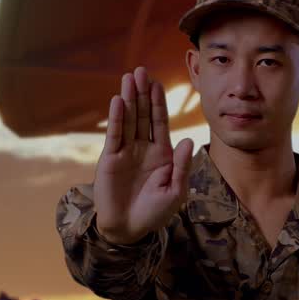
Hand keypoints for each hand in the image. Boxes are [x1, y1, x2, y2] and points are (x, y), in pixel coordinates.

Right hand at [92, 65, 193, 244]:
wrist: (129, 229)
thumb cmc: (155, 213)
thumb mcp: (176, 191)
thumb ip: (182, 166)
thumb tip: (187, 140)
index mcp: (163, 154)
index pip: (160, 122)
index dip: (158, 103)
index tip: (157, 83)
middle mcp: (144, 148)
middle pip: (143, 115)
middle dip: (142, 93)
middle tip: (141, 70)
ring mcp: (126, 152)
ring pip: (128, 120)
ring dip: (128, 99)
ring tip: (128, 78)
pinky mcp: (111, 159)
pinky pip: (115, 135)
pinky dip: (117, 118)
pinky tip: (117, 101)